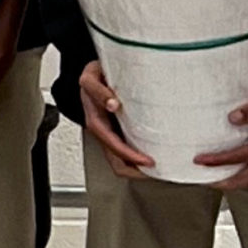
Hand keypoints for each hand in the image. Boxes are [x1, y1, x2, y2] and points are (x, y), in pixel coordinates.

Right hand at [79, 61, 153, 178]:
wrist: (89, 76)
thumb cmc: (92, 77)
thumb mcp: (90, 79)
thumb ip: (98, 90)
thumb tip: (112, 104)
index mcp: (95, 121)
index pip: (113, 146)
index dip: (131, 157)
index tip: (148, 161)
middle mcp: (102, 132)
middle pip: (116, 163)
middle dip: (135, 171)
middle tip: (157, 171)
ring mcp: (109, 134)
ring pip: (120, 162)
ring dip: (137, 168)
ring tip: (158, 168)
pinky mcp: (116, 133)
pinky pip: (125, 153)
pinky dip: (137, 159)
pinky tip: (152, 154)